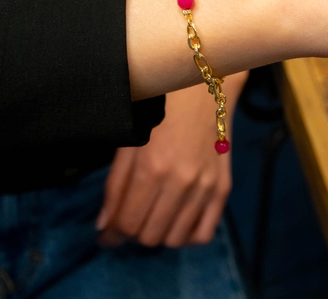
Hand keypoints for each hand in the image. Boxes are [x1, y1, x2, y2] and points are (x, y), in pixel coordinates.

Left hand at [96, 71, 247, 247]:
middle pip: (149, 236)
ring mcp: (205, 187)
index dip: (111, 234)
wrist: (202, 88)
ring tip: (152, 215)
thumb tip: (104, 225)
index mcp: (152, 168)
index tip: (106, 234)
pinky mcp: (223, 187)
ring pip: (174, 239)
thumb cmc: (159, 108)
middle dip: (133, 231)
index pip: (127, 223)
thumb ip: (116, 184)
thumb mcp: (130, 140)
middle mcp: (181, 183)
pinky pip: (204, 234)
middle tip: (130, 216)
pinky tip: (176, 219)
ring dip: (157, 233)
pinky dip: (187, 235)